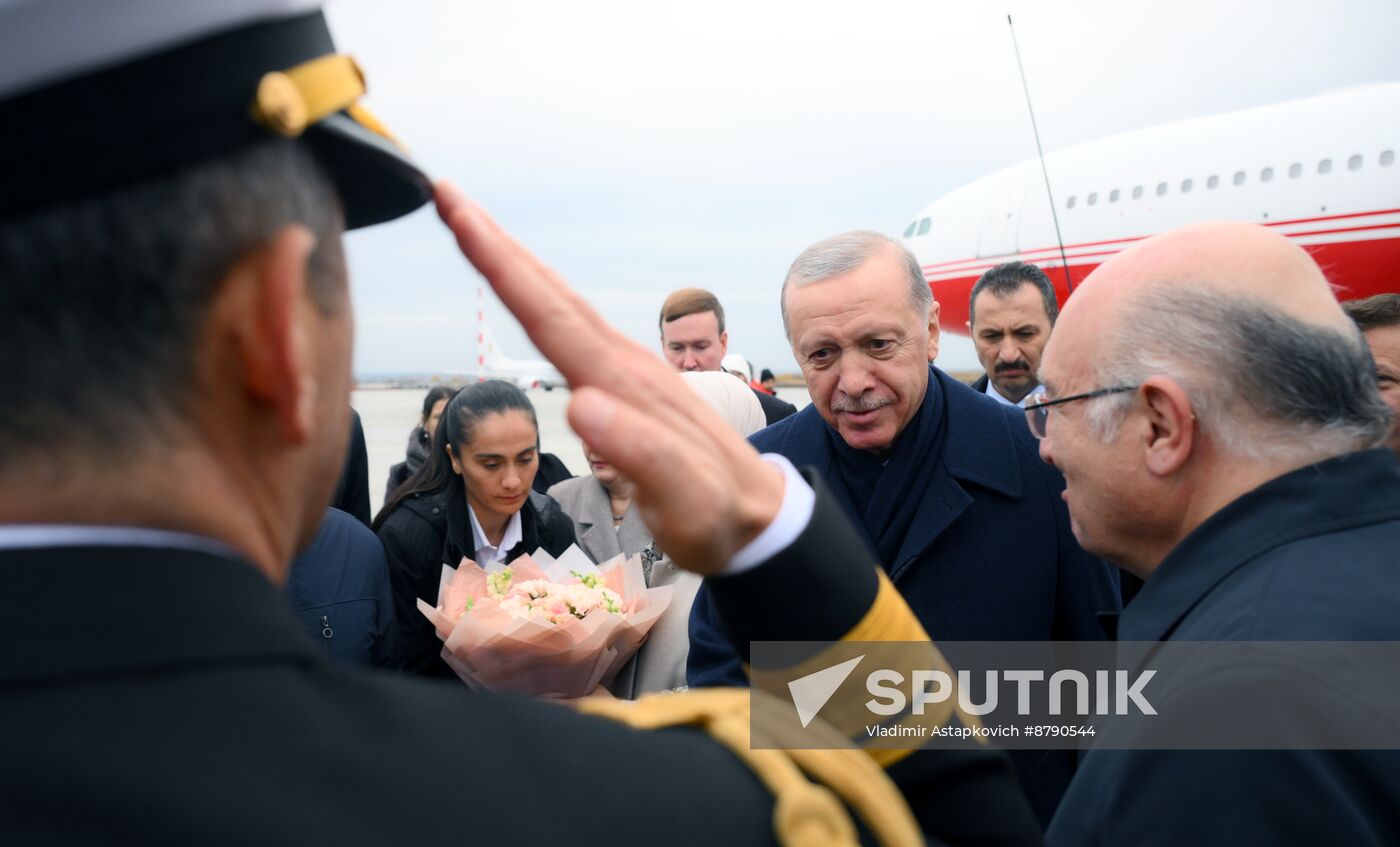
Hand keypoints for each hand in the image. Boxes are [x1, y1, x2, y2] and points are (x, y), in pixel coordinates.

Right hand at [434, 182, 783, 575]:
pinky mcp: (627, 385)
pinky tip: (529, 296)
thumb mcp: (686, 497)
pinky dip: (539, 302)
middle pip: (550, 295)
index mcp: (627, 384)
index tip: (459, 216)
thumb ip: (641, 452)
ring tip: (474, 229)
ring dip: (515, 266)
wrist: (759, 515)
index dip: (501, 266)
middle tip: (447, 195)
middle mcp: (624, 365)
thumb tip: (580, 404)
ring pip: (560, 306)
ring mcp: (627, 371)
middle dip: (496, 245)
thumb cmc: (720, 512)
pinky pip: (572, 331)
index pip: (551, 316)